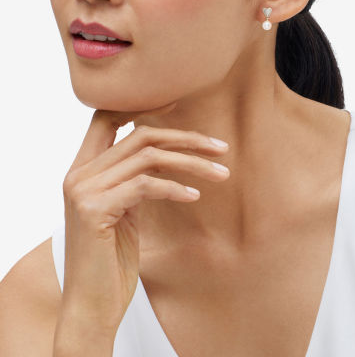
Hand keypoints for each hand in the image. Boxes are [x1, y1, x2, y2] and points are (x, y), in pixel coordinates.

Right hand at [59, 102, 229, 335]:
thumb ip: (134, 181)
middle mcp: (78, 174)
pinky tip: (195, 196)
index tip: (178, 105)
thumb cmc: (112, 259)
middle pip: (140, 135)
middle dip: (185, 138)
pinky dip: (174, 188)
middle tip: (220, 147)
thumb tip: (164, 158)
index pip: (106, 118)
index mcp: (83, 170)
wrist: (92, 304)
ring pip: (148, 157)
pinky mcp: (94, 210)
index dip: (142, 106)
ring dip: (191, 163)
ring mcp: (83, 191)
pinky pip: (145, 185)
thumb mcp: (124, 210)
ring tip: (222, 174)